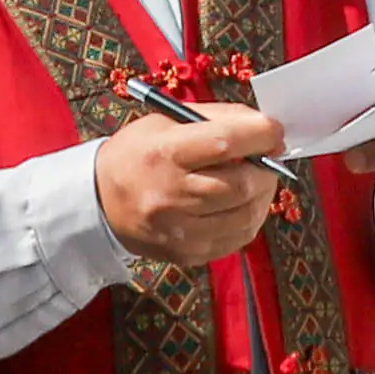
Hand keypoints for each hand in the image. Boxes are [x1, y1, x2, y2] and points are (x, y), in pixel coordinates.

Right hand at [94, 103, 288, 265]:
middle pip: (240, 185)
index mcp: (165, 153)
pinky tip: (241, 205)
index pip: (225, 143)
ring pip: (245, 217)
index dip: (260, 135)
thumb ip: (217, 118)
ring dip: (263, 196)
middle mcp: (171, 195)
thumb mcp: (167, 121)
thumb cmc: (137, 153)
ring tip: (258, 181)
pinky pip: (235, 240)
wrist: (99, 201)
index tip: (274, 130)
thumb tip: (265, 126)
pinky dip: (248, 220)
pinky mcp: (187, 254)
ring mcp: (179, 231)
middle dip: (266, 169)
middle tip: (269, 158)